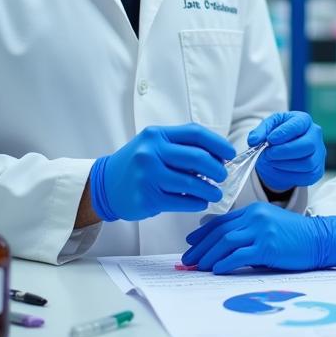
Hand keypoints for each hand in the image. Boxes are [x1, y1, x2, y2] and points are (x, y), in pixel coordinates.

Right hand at [89, 124, 234, 221]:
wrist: (105, 185)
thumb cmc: (137, 163)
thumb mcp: (154, 145)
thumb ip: (181, 147)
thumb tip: (218, 156)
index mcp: (157, 135)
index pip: (195, 133)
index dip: (218, 143)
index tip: (230, 154)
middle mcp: (151, 152)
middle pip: (197, 158)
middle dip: (217, 168)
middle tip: (223, 176)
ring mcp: (148, 176)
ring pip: (191, 183)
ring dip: (210, 190)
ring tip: (216, 193)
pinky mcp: (147, 198)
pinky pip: (181, 202)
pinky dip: (197, 203)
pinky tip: (201, 202)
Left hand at [182, 202, 335, 273]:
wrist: (321, 239)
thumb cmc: (297, 237)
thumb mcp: (270, 227)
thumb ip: (249, 232)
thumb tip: (225, 247)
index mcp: (254, 210)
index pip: (221, 221)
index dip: (203, 232)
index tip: (191, 242)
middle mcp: (255, 217)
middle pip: (219, 231)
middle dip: (200, 246)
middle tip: (188, 259)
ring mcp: (262, 230)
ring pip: (226, 242)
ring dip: (208, 255)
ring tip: (198, 267)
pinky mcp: (268, 246)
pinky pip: (239, 255)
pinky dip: (225, 263)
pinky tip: (217, 270)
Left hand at [248, 112, 325, 191]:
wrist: (283, 152)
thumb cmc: (278, 135)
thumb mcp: (268, 128)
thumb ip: (260, 131)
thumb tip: (253, 140)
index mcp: (303, 120)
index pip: (298, 125)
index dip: (284, 133)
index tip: (270, 139)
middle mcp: (315, 135)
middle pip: (307, 145)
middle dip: (286, 151)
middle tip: (269, 153)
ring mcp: (318, 154)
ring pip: (307, 163)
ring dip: (285, 165)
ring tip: (272, 161)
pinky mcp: (317, 171)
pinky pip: (307, 177)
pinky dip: (290, 175)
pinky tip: (279, 169)